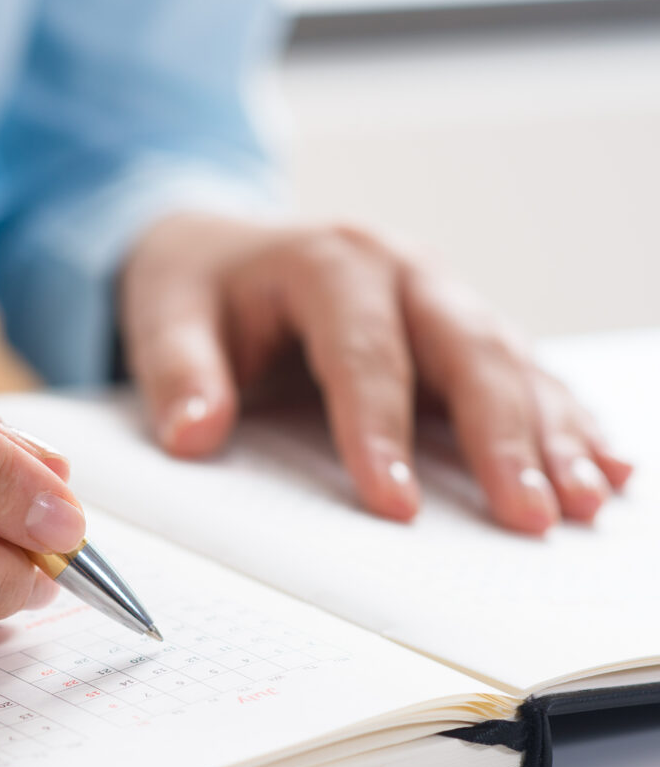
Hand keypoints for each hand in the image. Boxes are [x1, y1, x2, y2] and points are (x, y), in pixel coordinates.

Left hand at [120, 214, 631, 531]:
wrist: (222, 250)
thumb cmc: (198, 289)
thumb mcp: (166, 318)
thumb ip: (179, 373)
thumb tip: (195, 435)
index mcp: (328, 264)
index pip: (362, 354)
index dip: (379, 431)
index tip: (394, 507)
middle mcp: (400, 273)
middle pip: (464, 350)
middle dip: (503, 436)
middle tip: (530, 516)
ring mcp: (437, 298)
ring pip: (508, 362)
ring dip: (552, 433)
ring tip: (585, 501)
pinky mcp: (455, 329)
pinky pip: (522, 370)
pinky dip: (564, 418)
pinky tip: (601, 465)